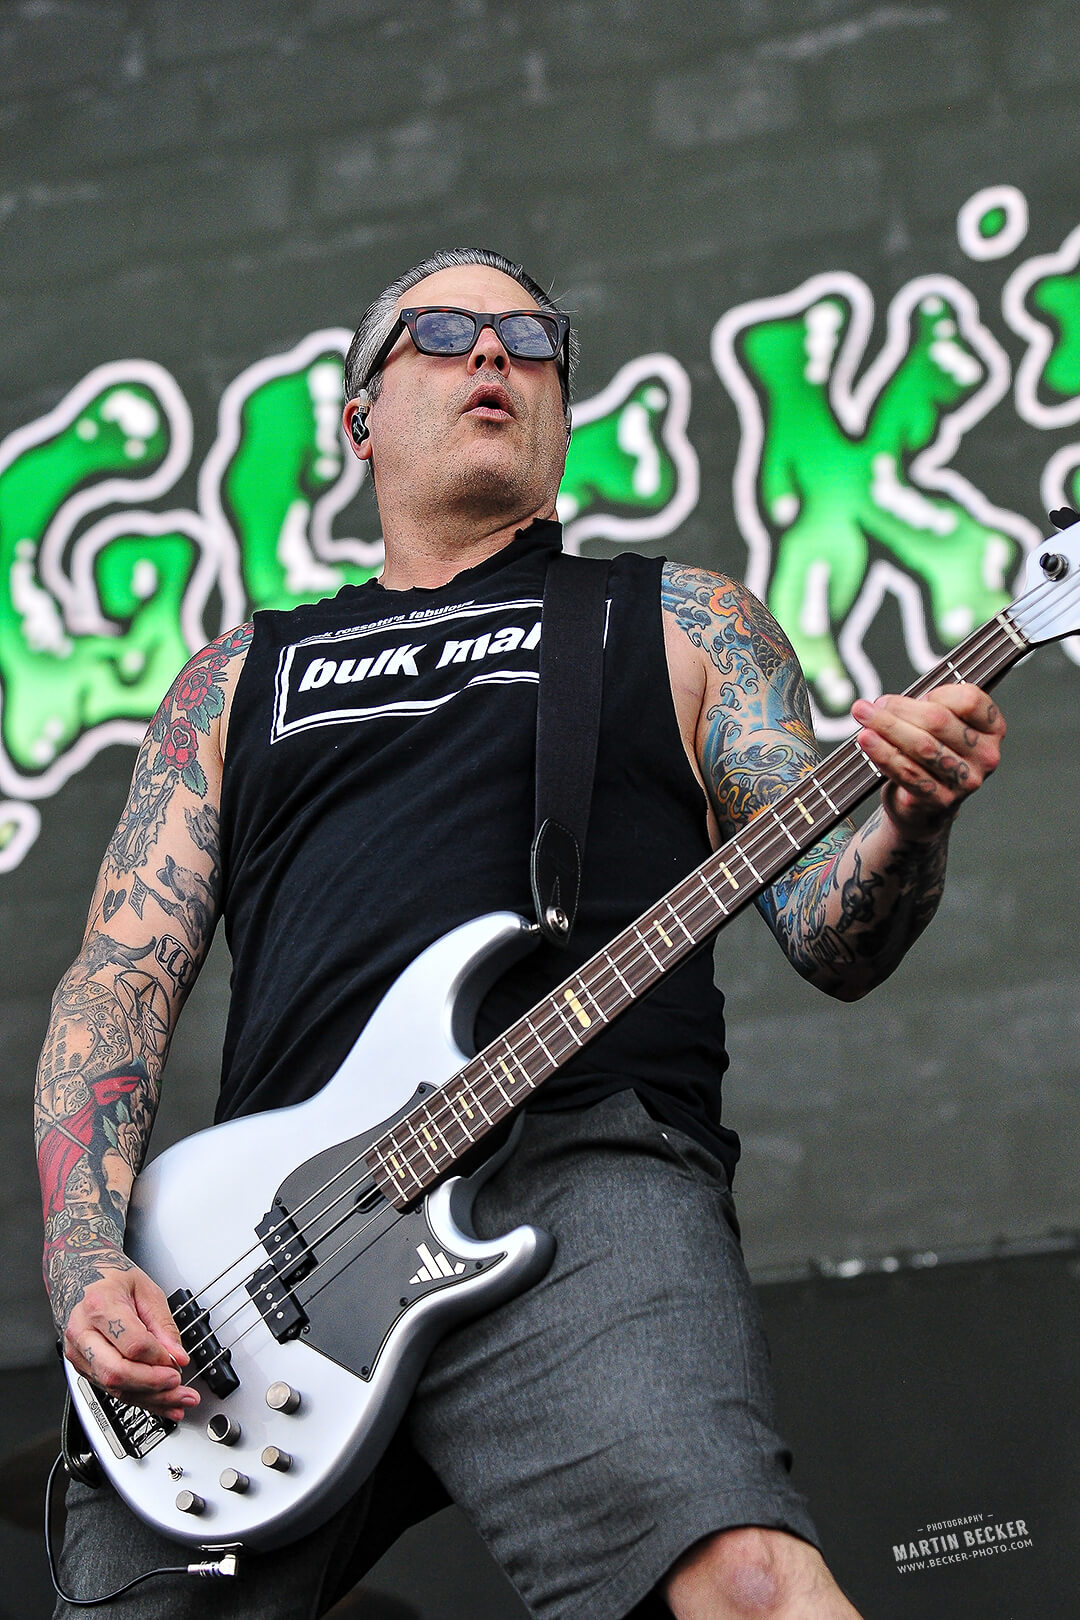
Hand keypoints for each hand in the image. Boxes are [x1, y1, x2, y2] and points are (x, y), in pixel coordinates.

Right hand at [59, 1252, 199, 1421]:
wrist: (79, 1275)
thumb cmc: (112, 1278)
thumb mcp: (146, 1289)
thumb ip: (163, 1324)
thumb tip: (177, 1356)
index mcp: (100, 1305)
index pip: (132, 1343)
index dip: (159, 1357)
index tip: (178, 1361)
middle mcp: (83, 1332)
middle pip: (117, 1372)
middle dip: (153, 1385)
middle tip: (180, 1386)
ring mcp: (78, 1353)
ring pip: (113, 1387)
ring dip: (150, 1399)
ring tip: (180, 1401)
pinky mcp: (82, 1366)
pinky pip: (111, 1389)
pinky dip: (139, 1399)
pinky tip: (161, 1403)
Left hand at [851, 683, 1004, 838]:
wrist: (925, 805)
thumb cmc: (932, 753)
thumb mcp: (940, 726)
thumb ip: (925, 708)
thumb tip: (885, 703)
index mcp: (993, 729)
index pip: (969, 700)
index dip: (938, 693)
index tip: (915, 696)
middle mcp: (986, 756)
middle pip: (939, 721)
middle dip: (899, 709)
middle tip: (870, 705)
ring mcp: (966, 781)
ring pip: (922, 746)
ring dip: (887, 727)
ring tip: (863, 715)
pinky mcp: (941, 800)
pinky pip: (908, 772)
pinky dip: (883, 753)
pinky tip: (867, 740)